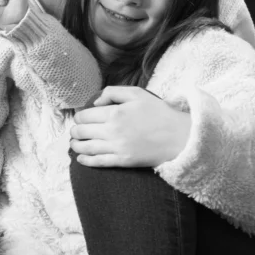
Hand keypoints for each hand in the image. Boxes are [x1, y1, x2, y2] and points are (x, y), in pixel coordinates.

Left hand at [70, 86, 190, 167]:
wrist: (179, 136)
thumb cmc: (158, 113)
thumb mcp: (136, 94)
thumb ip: (112, 92)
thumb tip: (95, 102)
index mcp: (114, 113)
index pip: (85, 116)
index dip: (79, 117)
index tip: (80, 119)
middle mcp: (112, 131)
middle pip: (81, 132)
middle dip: (75, 131)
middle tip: (75, 131)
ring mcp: (117, 147)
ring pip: (86, 148)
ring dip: (76, 145)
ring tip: (74, 143)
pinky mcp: (123, 161)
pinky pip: (98, 162)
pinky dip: (85, 161)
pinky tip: (80, 159)